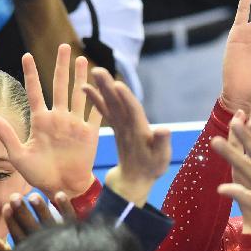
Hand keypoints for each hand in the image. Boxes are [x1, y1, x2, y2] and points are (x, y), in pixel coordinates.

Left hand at [0, 45, 100, 199]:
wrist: (62, 188)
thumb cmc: (39, 175)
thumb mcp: (19, 157)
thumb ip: (8, 136)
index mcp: (40, 121)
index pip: (35, 92)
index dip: (31, 74)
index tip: (27, 55)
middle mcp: (58, 118)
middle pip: (60, 86)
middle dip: (61, 66)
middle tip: (64, 46)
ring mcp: (75, 125)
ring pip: (79, 94)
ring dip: (81, 77)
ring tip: (82, 59)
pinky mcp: (89, 134)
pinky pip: (96, 114)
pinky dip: (99, 100)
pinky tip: (103, 85)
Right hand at [0, 191, 74, 250]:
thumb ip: (0, 250)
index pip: (17, 234)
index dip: (11, 221)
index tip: (6, 207)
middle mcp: (43, 245)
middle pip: (31, 226)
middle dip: (22, 212)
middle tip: (15, 196)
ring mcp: (59, 239)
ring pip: (49, 222)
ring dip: (41, 208)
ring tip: (33, 195)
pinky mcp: (73, 233)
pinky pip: (70, 218)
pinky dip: (65, 207)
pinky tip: (58, 194)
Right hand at [83, 69, 170, 207]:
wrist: (137, 179)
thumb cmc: (150, 170)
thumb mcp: (160, 157)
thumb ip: (161, 142)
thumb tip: (164, 129)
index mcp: (141, 128)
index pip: (133, 111)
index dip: (127, 99)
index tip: (118, 85)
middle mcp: (132, 122)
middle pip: (119, 101)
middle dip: (110, 86)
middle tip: (99, 70)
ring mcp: (123, 123)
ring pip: (111, 102)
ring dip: (103, 88)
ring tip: (93, 71)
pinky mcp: (116, 125)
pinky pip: (105, 110)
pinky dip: (96, 99)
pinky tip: (86, 88)